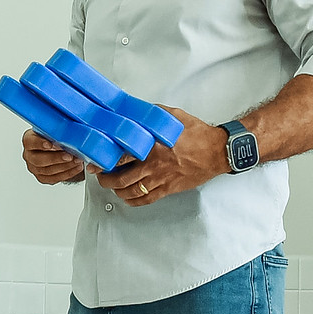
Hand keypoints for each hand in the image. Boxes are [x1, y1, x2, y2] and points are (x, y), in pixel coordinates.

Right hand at [22, 130, 86, 184]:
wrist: (57, 148)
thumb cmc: (55, 137)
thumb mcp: (54, 129)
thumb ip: (57, 130)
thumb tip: (69, 129)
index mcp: (29, 140)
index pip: (30, 142)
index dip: (40, 144)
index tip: (52, 144)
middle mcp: (29, 155)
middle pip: (38, 160)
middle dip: (56, 158)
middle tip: (69, 156)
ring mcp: (34, 168)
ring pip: (47, 171)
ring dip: (64, 166)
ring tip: (76, 161)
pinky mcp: (42, 177)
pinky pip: (53, 178)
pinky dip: (67, 173)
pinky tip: (76, 168)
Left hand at [99, 107, 227, 205]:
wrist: (217, 152)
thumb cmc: (198, 134)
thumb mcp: (173, 116)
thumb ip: (152, 115)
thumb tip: (134, 111)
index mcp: (152, 147)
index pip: (120, 157)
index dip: (103, 161)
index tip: (95, 160)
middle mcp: (154, 166)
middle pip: (120, 179)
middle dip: (105, 180)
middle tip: (99, 175)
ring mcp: (161, 180)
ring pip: (130, 192)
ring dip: (117, 191)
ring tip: (111, 186)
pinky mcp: (168, 189)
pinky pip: (146, 200)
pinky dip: (133, 201)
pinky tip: (127, 198)